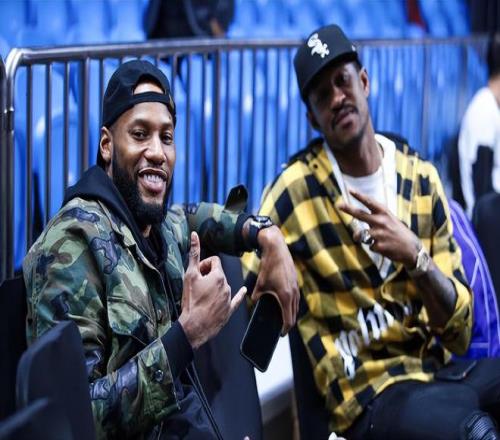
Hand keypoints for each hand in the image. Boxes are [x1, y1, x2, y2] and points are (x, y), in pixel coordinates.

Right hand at [179, 232, 246, 348]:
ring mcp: (229, 298)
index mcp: (218, 276)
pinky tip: (243, 291)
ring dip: (213, 287)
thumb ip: (194, 254)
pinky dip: (238, 294)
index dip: (204, 264)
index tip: (197, 272)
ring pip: (223, 286)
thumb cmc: (191, 300)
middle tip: (197, 284)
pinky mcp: (229, 310)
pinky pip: (236, 299)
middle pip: (218, 273)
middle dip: (208, 275)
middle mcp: (227, 285)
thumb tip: (195, 235)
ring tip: (201, 296)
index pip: (214, 261)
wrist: (194, 326)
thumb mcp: (189, 275)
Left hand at [252, 225, 298, 334]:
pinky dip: (292, 304)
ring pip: (296, 306)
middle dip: (288, 323)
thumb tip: (254, 302)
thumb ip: (256, 296)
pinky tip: (285, 303)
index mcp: (285, 296)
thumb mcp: (260, 283)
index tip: (281, 334)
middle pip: (294, 314)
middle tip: (281, 329)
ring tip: (283, 318)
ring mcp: (297, 287)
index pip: (289, 319)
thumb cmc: (268, 266)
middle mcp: (294, 293)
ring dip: (291, 313)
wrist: (277, 249)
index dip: (285, 329)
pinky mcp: (296, 282)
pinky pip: (296, 298)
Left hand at [338, 189, 420, 266]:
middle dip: (348, 209)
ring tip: (378, 239)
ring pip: (361, 234)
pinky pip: (369, 246)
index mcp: (385, 213)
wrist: (412, 249)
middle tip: (339, 205)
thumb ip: (375, 218)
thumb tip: (357, 221)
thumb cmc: (398, 232)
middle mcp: (381, 221)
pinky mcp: (378, 246)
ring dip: (364, 238)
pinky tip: (385, 247)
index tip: (349, 189)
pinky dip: (374, 247)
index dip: (359, 195)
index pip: (370, 202)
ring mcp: (379, 234)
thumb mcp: (390, 219)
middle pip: (360, 214)